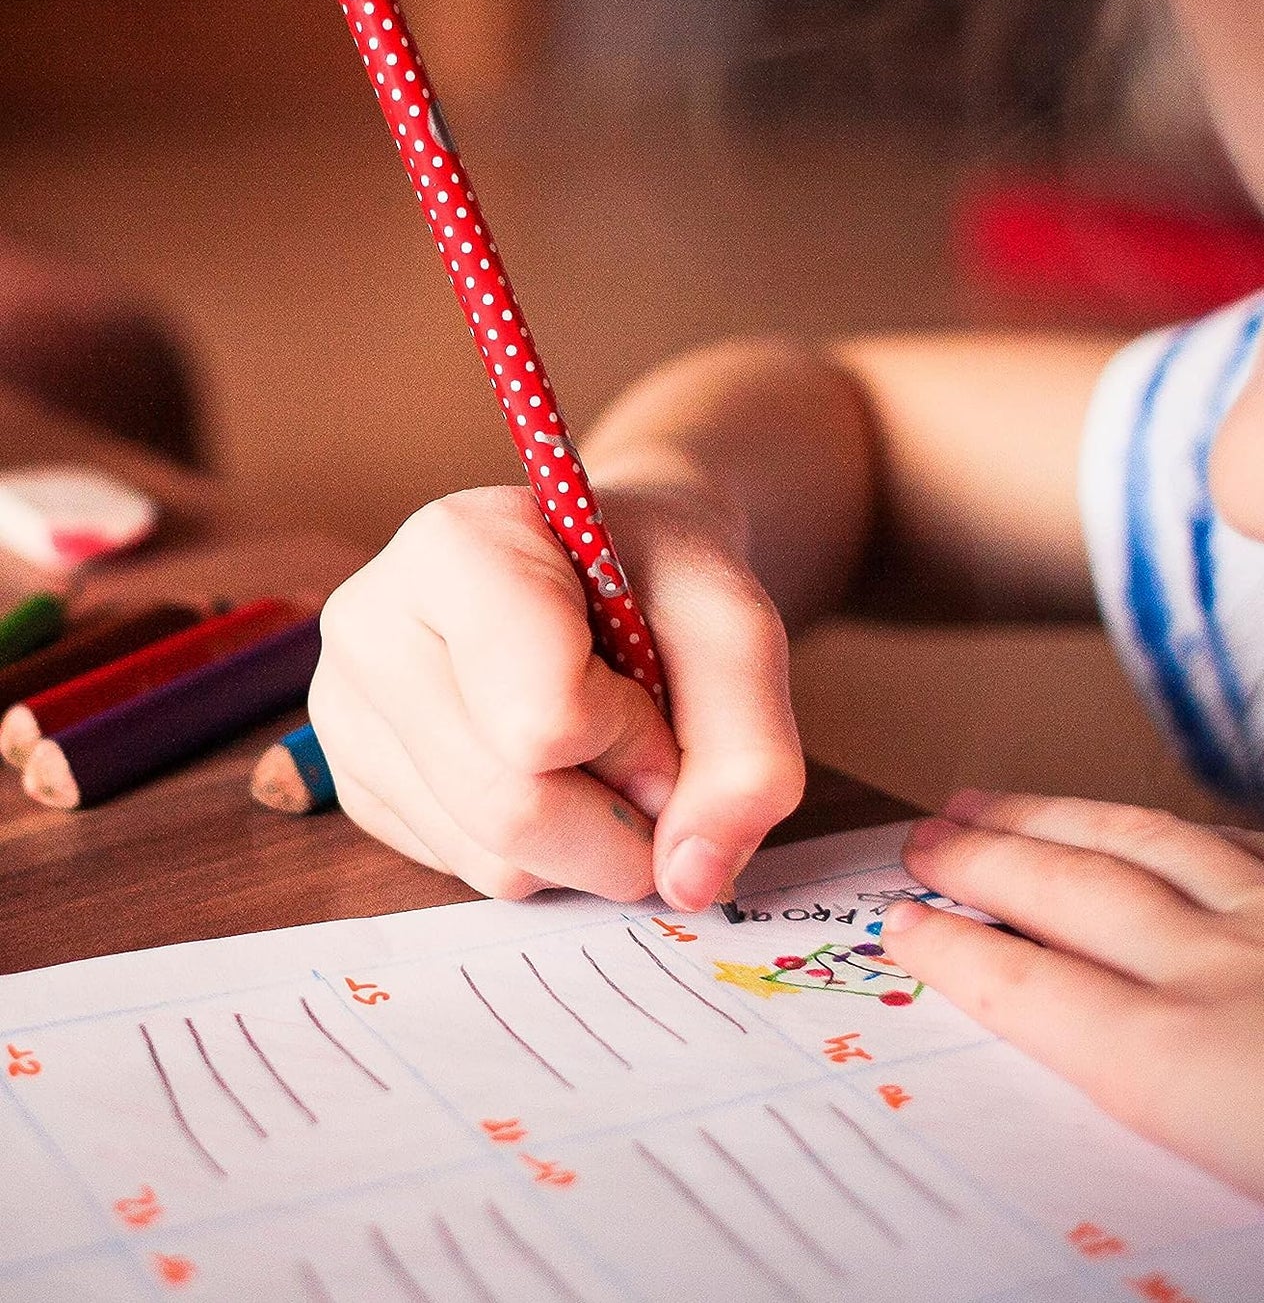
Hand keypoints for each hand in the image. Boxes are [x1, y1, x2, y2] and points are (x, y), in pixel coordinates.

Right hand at [309, 482, 803, 907]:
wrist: (613, 568)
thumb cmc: (664, 583)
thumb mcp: (738, 634)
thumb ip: (749, 753)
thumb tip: (689, 882)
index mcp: (454, 549)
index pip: (544, 721)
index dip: (636, 738)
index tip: (657, 691)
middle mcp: (371, 625)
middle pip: (511, 809)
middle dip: (621, 816)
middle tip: (653, 755)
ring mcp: (348, 711)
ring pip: (492, 860)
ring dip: (588, 840)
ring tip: (599, 748)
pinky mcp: (356, 783)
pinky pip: (467, 872)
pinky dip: (544, 851)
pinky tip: (550, 770)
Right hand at [883, 791, 1263, 1287]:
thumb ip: (1201, 1137)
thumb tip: (1139, 1100)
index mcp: (1199, 1073)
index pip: (1040, 995)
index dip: (960, 953)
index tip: (902, 924)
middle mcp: (1233, 974)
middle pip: (1075, 895)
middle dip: (986, 860)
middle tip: (925, 836)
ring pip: (1150, 844)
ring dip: (1060, 820)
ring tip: (998, 800)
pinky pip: (1253, 842)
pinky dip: (1182, 829)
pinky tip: (1165, 826)